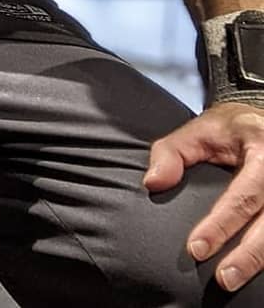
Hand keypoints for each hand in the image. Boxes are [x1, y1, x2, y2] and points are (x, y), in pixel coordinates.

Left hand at [144, 101, 263, 292]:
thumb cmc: (231, 130)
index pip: (242, 196)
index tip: (196, 248)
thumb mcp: (199, 130)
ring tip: (233, 281)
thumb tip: (153, 183)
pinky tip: (252, 271)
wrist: (262, 125)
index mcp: (261, 153)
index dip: (221, 225)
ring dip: (258, 261)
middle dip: (247, 255)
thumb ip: (172, 152)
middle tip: (224, 278)